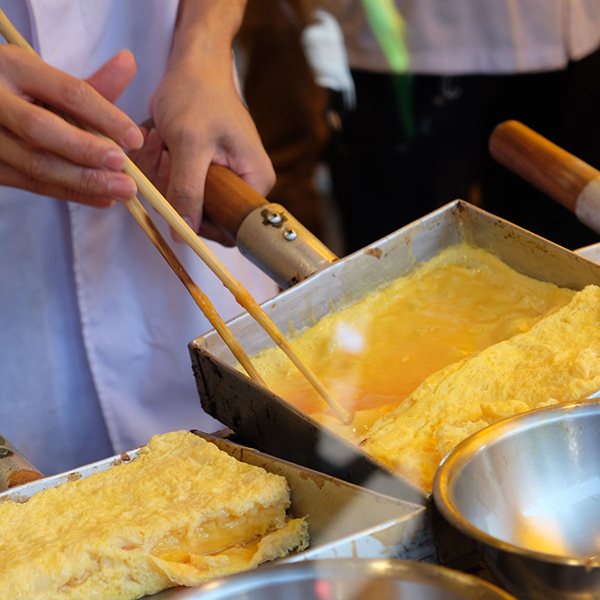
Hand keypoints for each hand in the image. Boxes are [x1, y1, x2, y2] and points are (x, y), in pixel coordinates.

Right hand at [0, 46, 142, 206]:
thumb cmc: (21, 92)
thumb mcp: (48, 80)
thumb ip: (90, 85)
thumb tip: (129, 62)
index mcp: (14, 67)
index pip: (66, 92)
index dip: (104, 116)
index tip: (135, 138)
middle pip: (41, 129)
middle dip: (87, 150)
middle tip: (123, 165)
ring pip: (35, 163)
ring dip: (84, 181)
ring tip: (121, 191)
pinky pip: (32, 184)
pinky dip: (71, 193)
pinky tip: (103, 199)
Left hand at [129, 50, 274, 243]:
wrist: (193, 66)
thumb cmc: (199, 94)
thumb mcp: (191, 143)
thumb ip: (187, 190)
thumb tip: (183, 234)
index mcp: (254, 181)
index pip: (231, 228)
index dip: (200, 225)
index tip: (174, 201)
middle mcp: (242, 184)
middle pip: (202, 216)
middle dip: (173, 190)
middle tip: (166, 153)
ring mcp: (221, 179)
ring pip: (183, 202)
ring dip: (161, 174)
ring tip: (161, 139)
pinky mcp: (201, 171)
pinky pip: (174, 186)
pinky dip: (158, 167)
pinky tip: (159, 140)